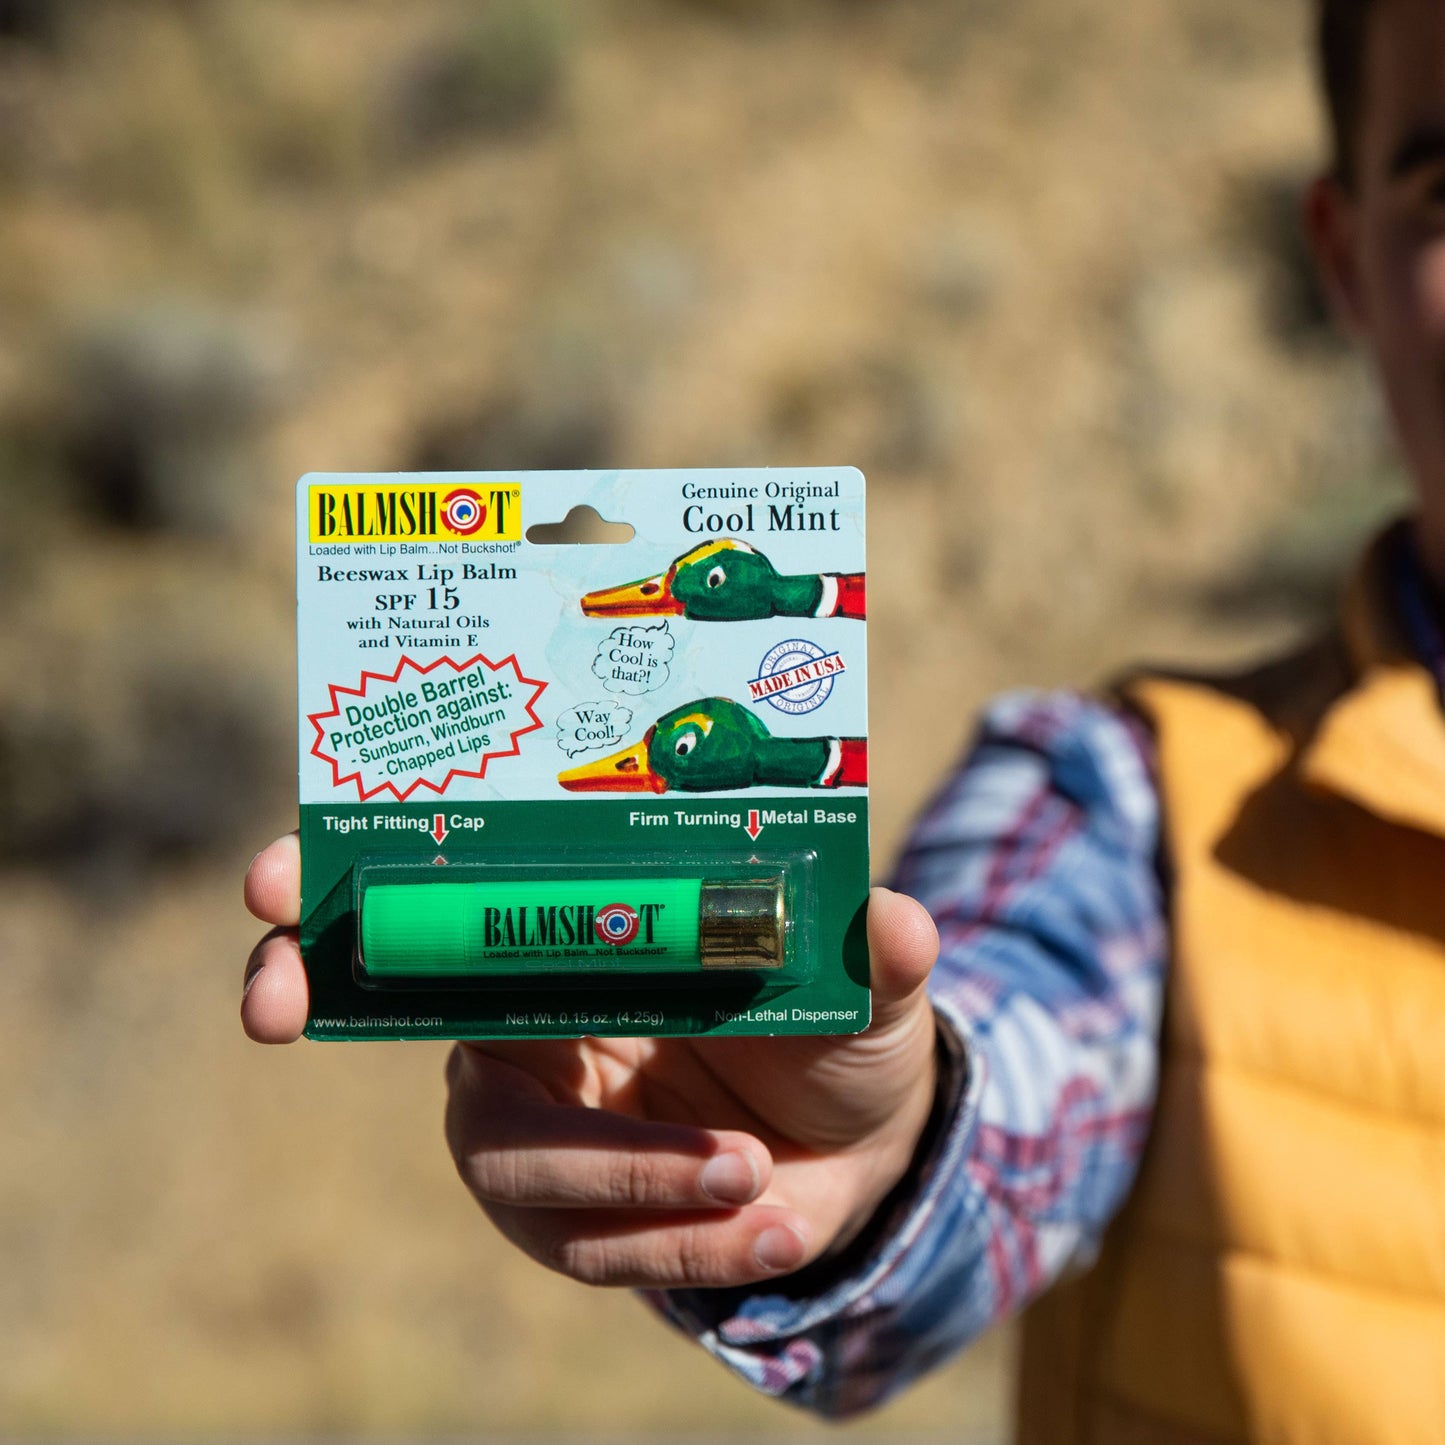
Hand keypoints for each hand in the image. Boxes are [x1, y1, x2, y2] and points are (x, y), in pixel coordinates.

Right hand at [243, 833, 940, 1288]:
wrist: (863, 1145)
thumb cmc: (834, 1028)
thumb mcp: (866, 986)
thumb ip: (873, 954)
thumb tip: (892, 919)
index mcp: (580, 934)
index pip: (449, 897)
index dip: (346, 883)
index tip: (273, 870)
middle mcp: (534, 1024)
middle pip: (391, 1009)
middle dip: (321, 989)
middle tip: (267, 1002)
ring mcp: (542, 1128)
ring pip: (511, 1158)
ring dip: (621, 1170)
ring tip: (745, 1172)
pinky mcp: (580, 1223)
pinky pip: (594, 1247)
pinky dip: (682, 1243)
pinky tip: (774, 1224)